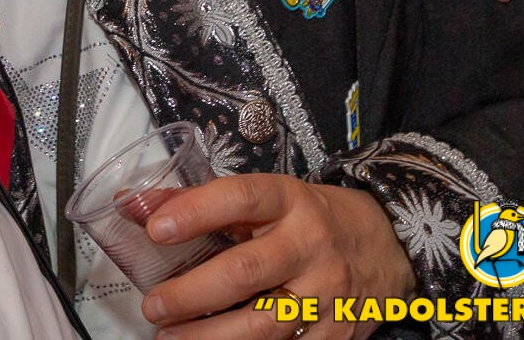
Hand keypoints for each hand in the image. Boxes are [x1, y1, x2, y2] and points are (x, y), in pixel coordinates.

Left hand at [139, 173, 414, 338]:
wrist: (390, 245)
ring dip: (209, 335)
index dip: (196, 212)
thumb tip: (134, 205)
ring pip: (262, 324)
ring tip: (170, 337)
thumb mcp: (269, 197)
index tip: (155, 229)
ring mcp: (326, 293)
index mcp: (290, 201)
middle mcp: (310, 245)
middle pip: (244, 272)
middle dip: (191, 293)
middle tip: (153, 305)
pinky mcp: (336, 332)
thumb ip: (202, 201)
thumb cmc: (313, 218)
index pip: (241, 199)